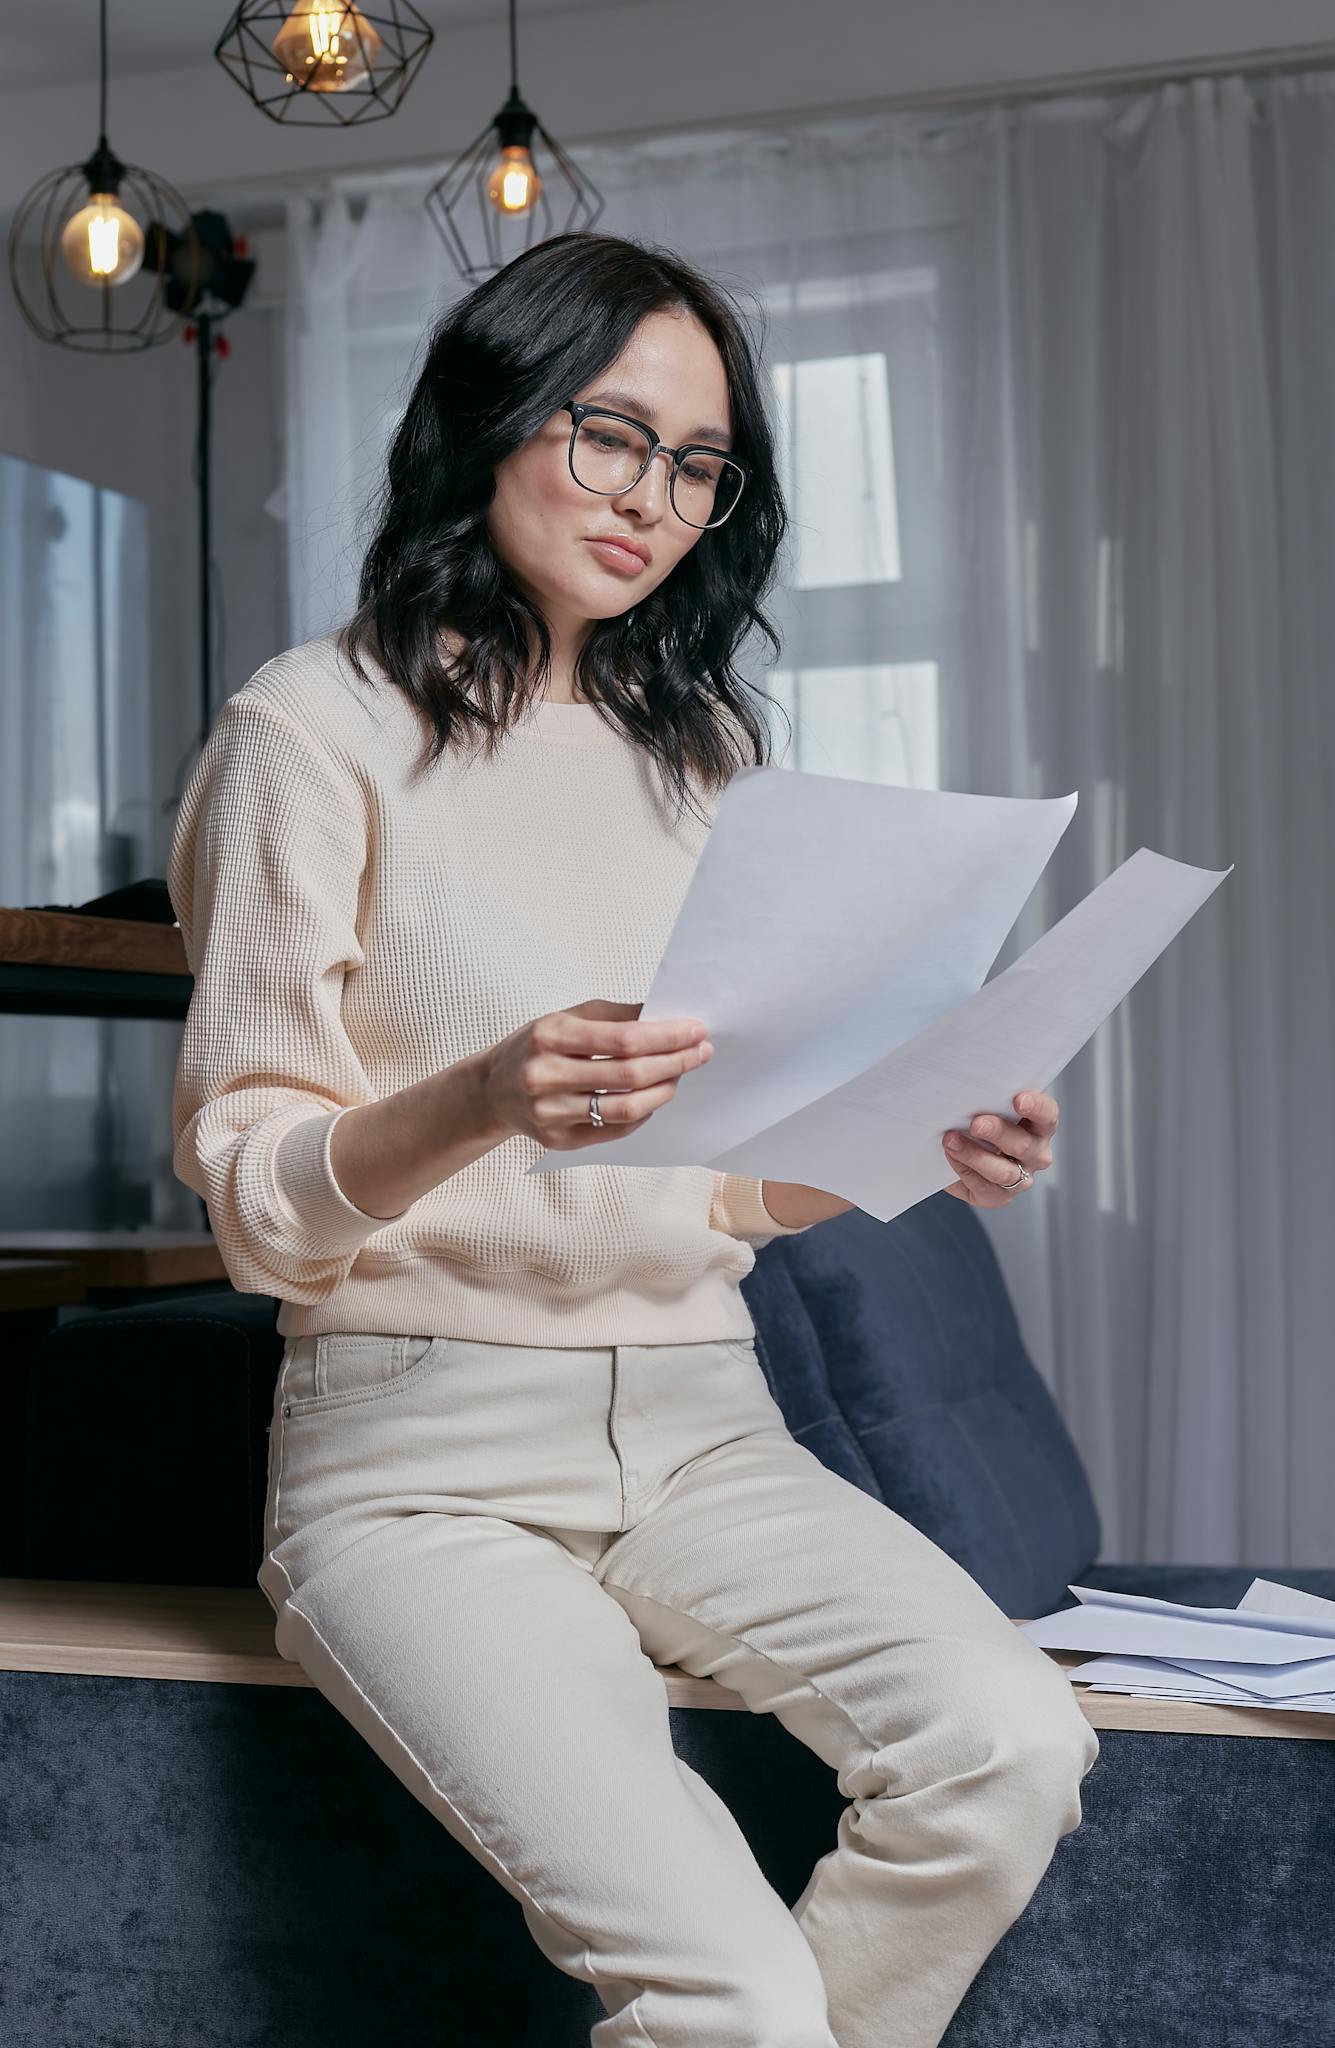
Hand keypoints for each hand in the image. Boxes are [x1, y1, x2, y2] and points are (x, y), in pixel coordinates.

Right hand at [477, 1000, 713, 1150]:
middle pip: (629, 1075)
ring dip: (663, 1091)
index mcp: (551, 1036)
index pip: (623, 1039)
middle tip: (701, 1053)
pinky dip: (642, 1114)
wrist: (493, 1089)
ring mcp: (550, 1113)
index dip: (667, 1037)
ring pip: (625, 1108)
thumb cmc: (537, 1047)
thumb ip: (615, 1015)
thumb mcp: (567, 1018)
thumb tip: (665, 1015)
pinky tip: (653, 1098)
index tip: (696, 1031)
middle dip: (674, 1062)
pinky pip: (614, 1130)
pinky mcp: (558, 1140)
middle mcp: (546, 1076)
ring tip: (679, 1076)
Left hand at [940, 1090, 1057, 1207]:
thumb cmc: (976, 1120)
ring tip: (951, 1140)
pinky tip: (951, 1155)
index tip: (1019, 1099)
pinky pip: (984, 1188)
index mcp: (1039, 1126)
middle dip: (998, 1133)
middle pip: (1023, 1145)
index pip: (1047, 1115)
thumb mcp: (986, 1105)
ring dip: (975, 1156)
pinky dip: (964, 1170)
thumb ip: (987, 1097)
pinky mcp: (999, 1196)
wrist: (954, 1149)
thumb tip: (969, 1087)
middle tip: (976, 1123)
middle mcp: (1035, 1153)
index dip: (1036, 1107)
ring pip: (1004, 1172)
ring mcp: (1020, 1178)